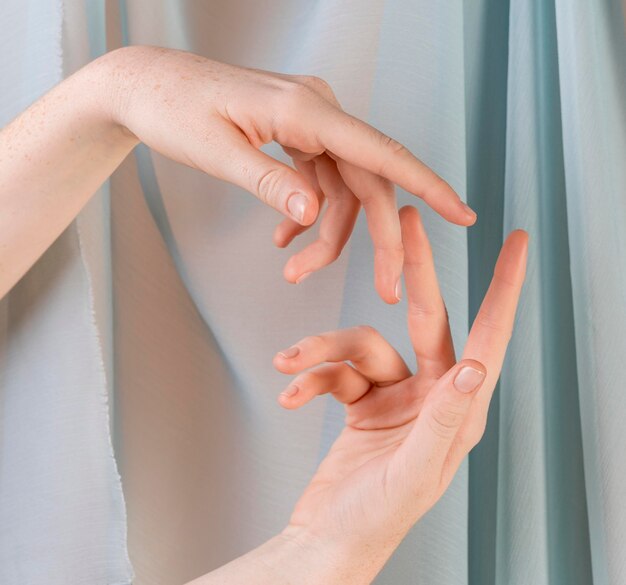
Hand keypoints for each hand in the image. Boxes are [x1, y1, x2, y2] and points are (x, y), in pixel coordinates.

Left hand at [104, 45, 475, 302]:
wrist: (147, 85)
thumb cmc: (173, 109)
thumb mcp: (216, 151)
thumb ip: (268, 181)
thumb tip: (313, 212)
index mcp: (304, 109)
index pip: (380, 151)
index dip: (427, 185)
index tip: (462, 213)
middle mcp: (317, 112)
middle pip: (368, 182)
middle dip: (376, 241)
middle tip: (386, 290)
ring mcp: (309, 122)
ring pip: (343, 189)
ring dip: (327, 235)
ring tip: (293, 271)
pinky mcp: (296, 134)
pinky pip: (319, 180)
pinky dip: (307, 215)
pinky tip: (283, 240)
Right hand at [272, 207, 527, 582]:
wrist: (325, 539)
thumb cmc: (373, 520)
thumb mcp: (413, 472)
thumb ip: (445, 419)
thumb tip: (477, 367)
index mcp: (457, 410)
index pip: (489, 337)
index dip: (504, 288)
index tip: (515, 244)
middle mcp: (431, 396)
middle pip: (424, 317)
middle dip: (414, 271)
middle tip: (405, 224)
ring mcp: (394, 396)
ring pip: (359, 344)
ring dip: (322, 351)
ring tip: (291, 365)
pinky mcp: (360, 400)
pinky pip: (335, 369)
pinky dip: (310, 377)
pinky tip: (292, 394)